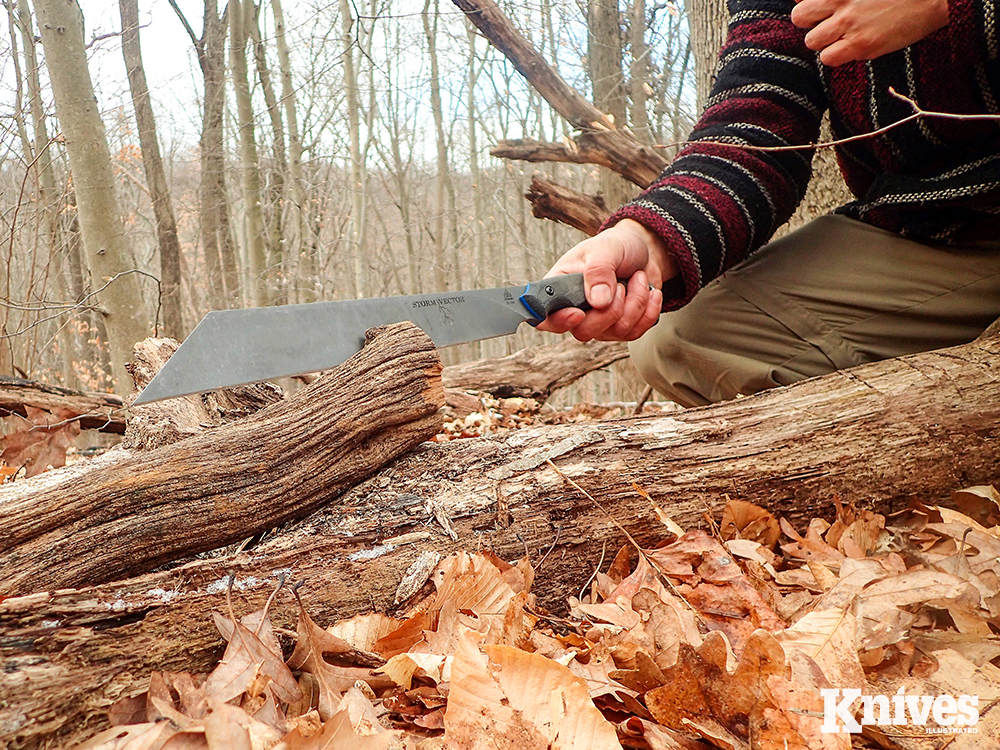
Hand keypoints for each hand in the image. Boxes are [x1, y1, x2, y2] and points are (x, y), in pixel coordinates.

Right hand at [536, 219, 677, 341]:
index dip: (558, 321)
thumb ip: (598, 270)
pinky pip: (635, 332)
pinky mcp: (620, 328)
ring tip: (637, 278)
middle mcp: (575, 310)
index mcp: (560, 289)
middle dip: (611, 308)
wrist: (643, 252)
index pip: (546, 318)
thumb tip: (598, 302)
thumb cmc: (616, 246)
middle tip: (620, 283)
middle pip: (584, 331)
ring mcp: (598, 323)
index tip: (578, 313)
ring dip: (635, 302)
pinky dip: (649, 310)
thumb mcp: (606, 248)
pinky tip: (649, 292)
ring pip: (615, 331)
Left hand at [791, 0, 949, 66]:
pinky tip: (852, 47)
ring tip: (843, 36)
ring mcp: (850, 24)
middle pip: (799, 17)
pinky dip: (836, 55)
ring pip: (812, 41)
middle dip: (810, 22)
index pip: (802, 1)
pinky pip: (829, 58)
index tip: (818, 10)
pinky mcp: (861, 44)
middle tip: (828, 24)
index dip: (808, 6)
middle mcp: (842, 2)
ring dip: (824, 41)